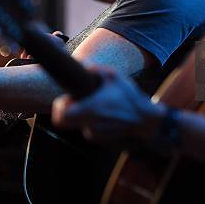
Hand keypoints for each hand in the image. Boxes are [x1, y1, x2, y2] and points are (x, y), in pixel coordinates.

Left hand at [51, 68, 165, 142]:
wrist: (144, 119)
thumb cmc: (129, 96)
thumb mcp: (114, 76)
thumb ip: (96, 69)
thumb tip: (83, 65)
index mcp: (92, 108)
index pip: (61, 115)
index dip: (59, 106)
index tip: (67, 97)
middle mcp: (90, 123)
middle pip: (61, 122)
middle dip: (64, 111)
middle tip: (74, 100)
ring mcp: (93, 133)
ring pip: (75, 123)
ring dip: (80, 115)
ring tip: (94, 105)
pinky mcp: (98, 138)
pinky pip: (85, 128)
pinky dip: (89, 121)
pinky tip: (101, 113)